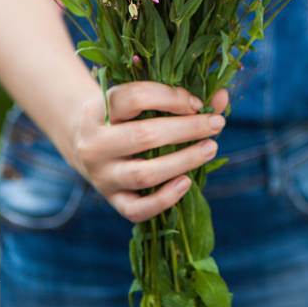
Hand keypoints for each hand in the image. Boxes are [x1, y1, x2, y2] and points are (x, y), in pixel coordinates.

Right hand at [63, 82, 228, 222]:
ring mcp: (102, 176)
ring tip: (210, 148)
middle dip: (187, 129)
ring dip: (183, 161)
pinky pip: (137, 209)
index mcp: (99, 110)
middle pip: (143, 136)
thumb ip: (183, 98)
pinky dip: (164, 199)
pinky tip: (187, 182)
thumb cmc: (126, 117)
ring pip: (143, 174)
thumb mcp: (142, 101)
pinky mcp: (113, 200)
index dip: (172, 98)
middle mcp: (95, 144)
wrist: (85, 144)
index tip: (197, 103)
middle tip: (216, 124)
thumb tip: (222, 97)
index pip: (135, 98)